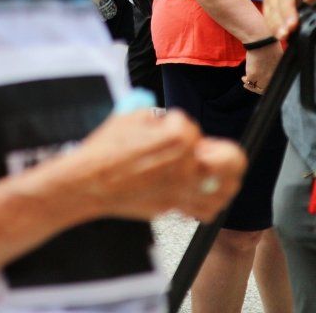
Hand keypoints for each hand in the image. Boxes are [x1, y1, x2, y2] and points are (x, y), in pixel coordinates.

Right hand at [65, 110, 242, 222]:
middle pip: (232, 156)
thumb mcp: (127, 117)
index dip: (172, 122)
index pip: (189, 124)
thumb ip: (151, 115)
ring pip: (227, 185)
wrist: (90, 181)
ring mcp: (186, 188)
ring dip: (223, 176)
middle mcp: (188, 164)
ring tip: (213, 171)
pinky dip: (210, 200)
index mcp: (177, 137)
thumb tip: (161, 119)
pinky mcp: (178, 205)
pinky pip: (208, 208)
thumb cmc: (105, 150)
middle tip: (208, 148)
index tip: (159, 126)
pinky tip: (202, 192)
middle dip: (222, 148)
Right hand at [245, 40, 282, 92]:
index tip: (261, 83)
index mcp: (280, 73)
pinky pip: (249, 82)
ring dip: (251, 86)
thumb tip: (271, 67)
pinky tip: (243, 78)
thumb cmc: (270, 46)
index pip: (274, 84)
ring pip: (257, 88)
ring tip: (245, 81)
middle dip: (257, 88)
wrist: (262, 42)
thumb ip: (275, 66)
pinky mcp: (254, 75)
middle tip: (251, 85)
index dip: (267, 86)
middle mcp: (273, 77)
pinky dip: (246, 81)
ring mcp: (264, 77)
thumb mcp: (278, 58)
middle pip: (266, 89)